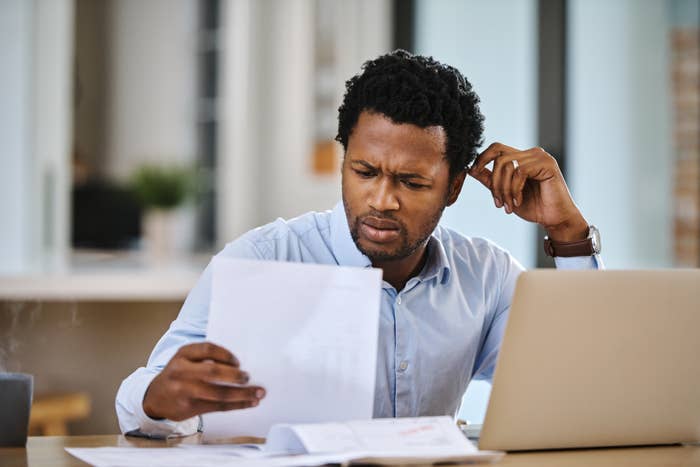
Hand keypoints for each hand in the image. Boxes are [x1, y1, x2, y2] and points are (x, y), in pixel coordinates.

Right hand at [142, 342, 265, 420]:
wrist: (154, 398)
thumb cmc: (178, 375)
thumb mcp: (184, 360)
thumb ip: (204, 358)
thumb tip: (239, 364)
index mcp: (183, 354)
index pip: (207, 349)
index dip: (225, 354)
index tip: (238, 361)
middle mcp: (181, 371)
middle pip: (212, 372)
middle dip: (234, 375)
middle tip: (248, 377)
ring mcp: (184, 391)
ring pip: (218, 393)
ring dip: (242, 394)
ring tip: (257, 393)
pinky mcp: (189, 408)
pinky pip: (218, 407)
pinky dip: (237, 405)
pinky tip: (249, 403)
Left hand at [468, 142, 588, 241]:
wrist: (555, 219)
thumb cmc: (533, 206)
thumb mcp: (505, 193)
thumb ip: (490, 180)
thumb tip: (470, 168)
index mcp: (521, 157)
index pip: (496, 148)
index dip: (481, 158)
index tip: (473, 173)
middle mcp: (531, 153)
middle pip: (499, 157)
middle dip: (494, 182)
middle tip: (497, 202)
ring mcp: (540, 157)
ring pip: (508, 165)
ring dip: (504, 189)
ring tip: (508, 206)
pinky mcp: (547, 164)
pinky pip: (520, 172)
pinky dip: (515, 189)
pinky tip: (518, 201)